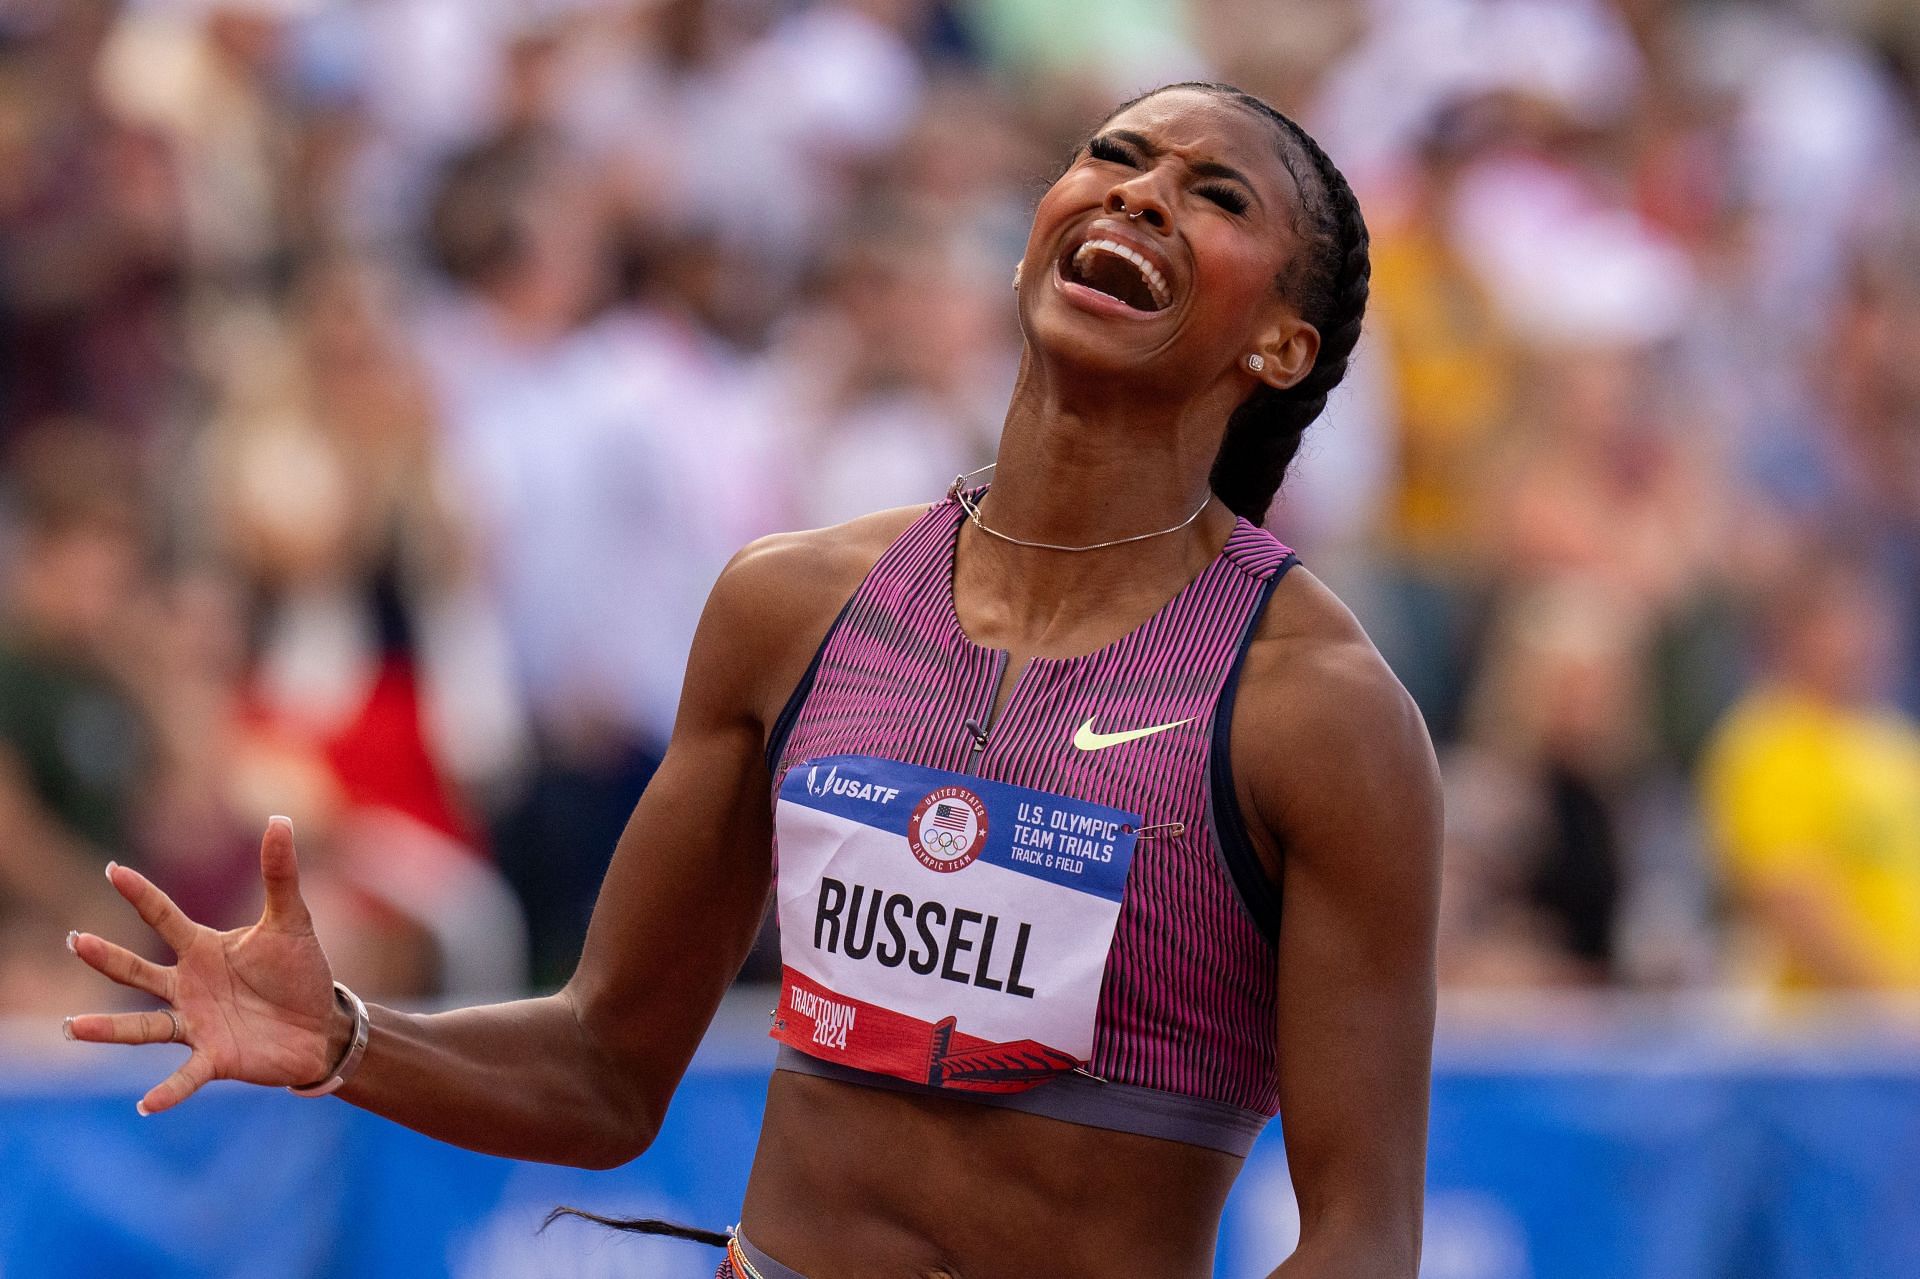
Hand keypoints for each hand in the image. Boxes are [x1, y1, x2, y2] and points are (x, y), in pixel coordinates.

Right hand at [64, 816, 341, 1113]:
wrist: (321, 1025)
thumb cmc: (298, 972)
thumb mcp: (292, 920)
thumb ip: (280, 874)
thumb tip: (280, 819)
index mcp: (203, 950)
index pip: (165, 917)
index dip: (142, 894)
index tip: (113, 869)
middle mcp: (189, 987)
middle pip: (139, 972)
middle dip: (108, 958)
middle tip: (76, 941)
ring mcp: (196, 1024)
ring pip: (144, 1027)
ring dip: (109, 1029)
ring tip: (72, 1026)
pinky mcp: (214, 1057)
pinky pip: (185, 1076)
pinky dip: (168, 1090)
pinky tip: (145, 1104)